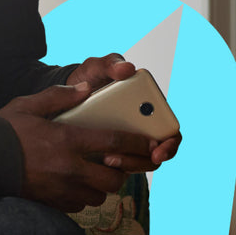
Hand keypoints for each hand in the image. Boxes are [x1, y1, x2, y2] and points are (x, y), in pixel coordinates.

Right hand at [0, 83, 155, 211]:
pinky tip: (77, 183)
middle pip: (113, 178)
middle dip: (122, 171)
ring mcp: (61, 188)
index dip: (137, 143)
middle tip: (116, 160)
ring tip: (96, 171)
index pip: (114, 142)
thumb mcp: (28, 105)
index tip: (150, 143)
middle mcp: (69, 167)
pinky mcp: (52, 202)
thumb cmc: (4, 131)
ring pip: (99, 195)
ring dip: (103, 185)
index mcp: (67, 139)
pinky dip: (84, 196)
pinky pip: (80, 205)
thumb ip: (59, 96)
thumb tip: (84, 90)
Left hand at [66, 54, 182, 167]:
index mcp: (149, 106)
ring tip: (105, 158)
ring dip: (126, 165)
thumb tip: (128, 68)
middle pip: (156, 154)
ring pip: (138, 164)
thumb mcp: (96, 68)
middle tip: (120, 159)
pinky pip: (118, 170)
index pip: (171, 130)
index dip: (170, 144)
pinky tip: (96, 162)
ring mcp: (127, 142)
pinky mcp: (111, 153)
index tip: (157, 151)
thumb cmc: (89, 78)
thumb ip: (110, 64)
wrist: (65, 95)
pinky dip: (111, 169)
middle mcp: (143, 127)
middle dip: (142, 161)